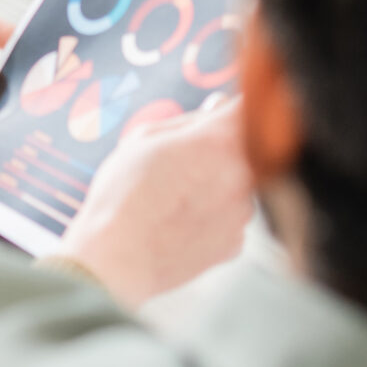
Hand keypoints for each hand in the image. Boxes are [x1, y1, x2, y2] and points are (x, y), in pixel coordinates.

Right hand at [61, 98, 254, 308]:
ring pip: (238, 185)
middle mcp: (244, 175)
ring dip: (217, 184)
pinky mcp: (235, 244)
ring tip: (175, 197)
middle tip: (182, 161)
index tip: (220, 114)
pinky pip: (230, 218)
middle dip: (220, 149)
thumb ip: (191, 119)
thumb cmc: (124, 194)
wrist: (118, 258)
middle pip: (245, 149)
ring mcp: (242, 214)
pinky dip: (213, 216)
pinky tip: (181, 221)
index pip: (248, 108)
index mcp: (222, 141)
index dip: (233, 109)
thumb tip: (217, 108)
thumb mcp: (146, 137)